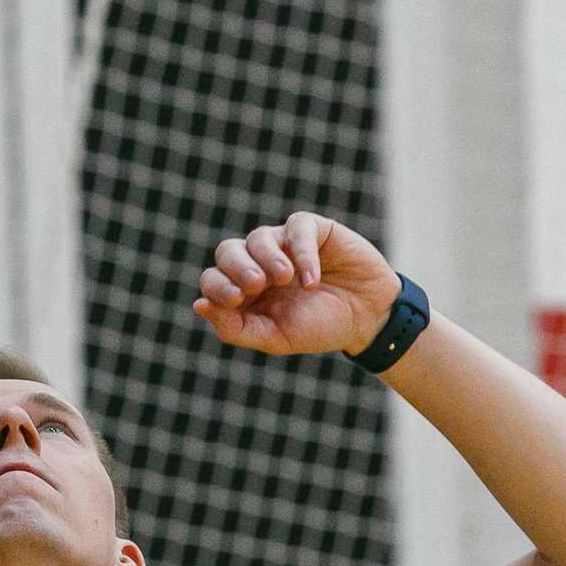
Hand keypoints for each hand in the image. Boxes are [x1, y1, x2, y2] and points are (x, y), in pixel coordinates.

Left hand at [191, 212, 402, 357]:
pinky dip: (302, 253)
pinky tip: (311, 280)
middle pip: (227, 251)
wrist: (367, 319)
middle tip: (255, 286)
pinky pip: (297, 228)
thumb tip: (198, 305)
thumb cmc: (319, 328)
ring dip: (268, 259)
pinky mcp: (312, 229)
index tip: (234, 300)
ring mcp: (284, 244)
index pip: (213, 279)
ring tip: (287, 280)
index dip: (216, 286)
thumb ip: (235, 328)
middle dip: (236, 268)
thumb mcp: (275, 337)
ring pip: (258, 237)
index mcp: (244, 292)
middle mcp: (258, 264)